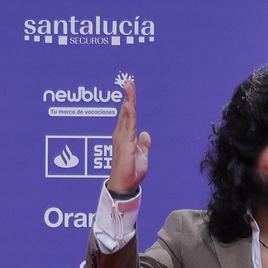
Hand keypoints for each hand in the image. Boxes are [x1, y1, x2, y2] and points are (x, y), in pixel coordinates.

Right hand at [108, 78, 150, 192]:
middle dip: (128, 96)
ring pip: (127, 116)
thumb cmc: (130, 174)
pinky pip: (128, 127)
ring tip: (128, 86)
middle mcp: (121, 135)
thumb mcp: (141, 156)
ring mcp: (122, 139)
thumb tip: (146, 134)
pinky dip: (129, 115)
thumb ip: (143, 145)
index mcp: (125, 137)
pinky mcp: (126, 145)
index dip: (129, 101)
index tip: (130, 88)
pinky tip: (129, 105)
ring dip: (128, 100)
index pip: (128, 116)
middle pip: (125, 112)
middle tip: (129, 81)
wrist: (125, 186)